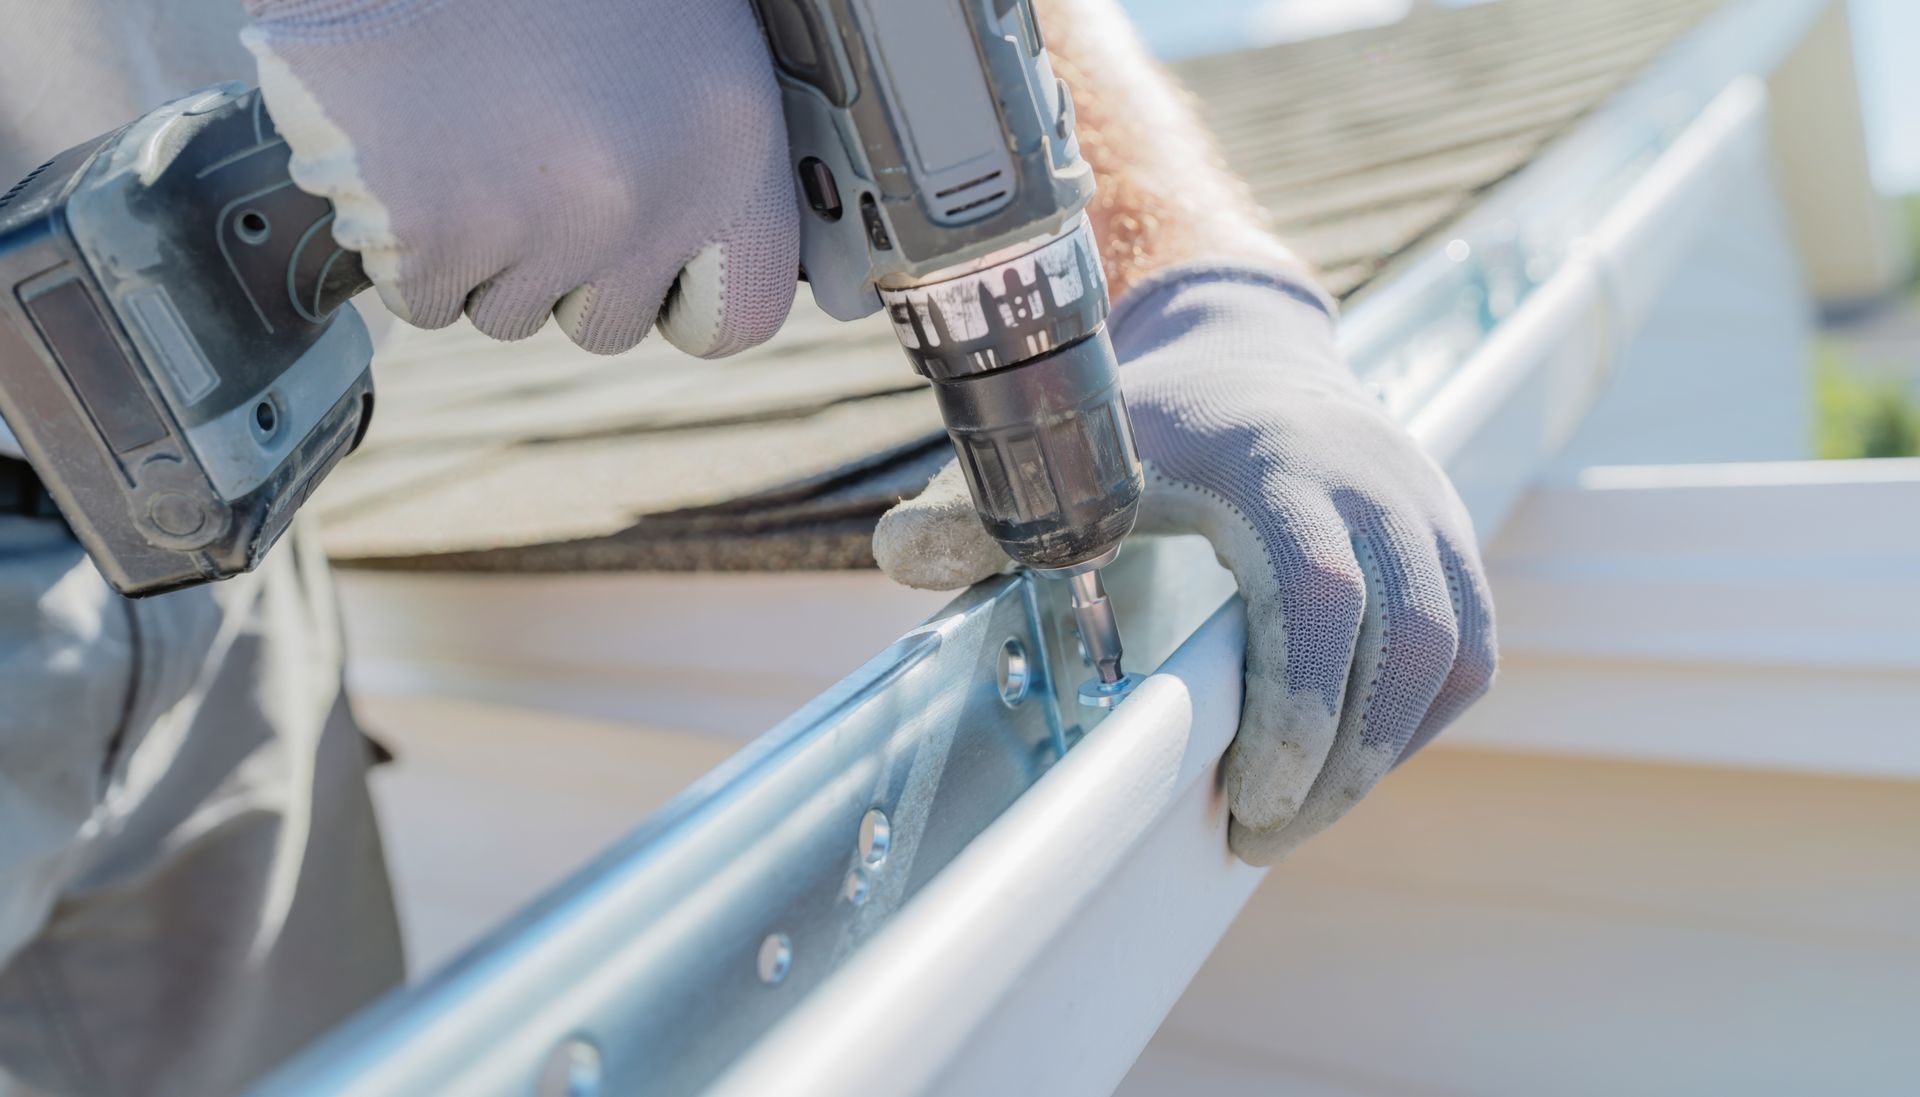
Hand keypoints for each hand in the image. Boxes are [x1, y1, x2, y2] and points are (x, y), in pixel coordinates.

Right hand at [242, 0, 796, 355]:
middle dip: (567, 265)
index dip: (688, 300)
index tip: (660, 278)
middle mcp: (645, 203)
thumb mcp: (682, 40)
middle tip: (530, 160)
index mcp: (731, 150)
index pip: (742, 315)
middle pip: (609, 322)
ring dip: (482, 247)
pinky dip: (403, 240)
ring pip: (508, 312)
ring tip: (467, 132)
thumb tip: (703, 260)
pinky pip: (422, 297)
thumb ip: (698, 158)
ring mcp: (537, 225)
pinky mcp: (431, 230)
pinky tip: (410, 145)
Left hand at [874, 0, 1494, 863]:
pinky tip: (1349, 756)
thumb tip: (902, 555)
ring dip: (1380, 753)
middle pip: (1404, 644)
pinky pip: (1470, 649)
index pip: (1317, 596)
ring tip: (1297, 809)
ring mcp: (1426, 505)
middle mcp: (1371, 479)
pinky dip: (1419, 719)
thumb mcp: (1066, 441)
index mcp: (1274, 463)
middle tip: (1258, 834)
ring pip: (1450, 655)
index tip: (1248, 799)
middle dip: (1338, 764)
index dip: (1297, 707)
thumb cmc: (1150, 412)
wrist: (1245, 346)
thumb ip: (986, 503)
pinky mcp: (1452, 536)